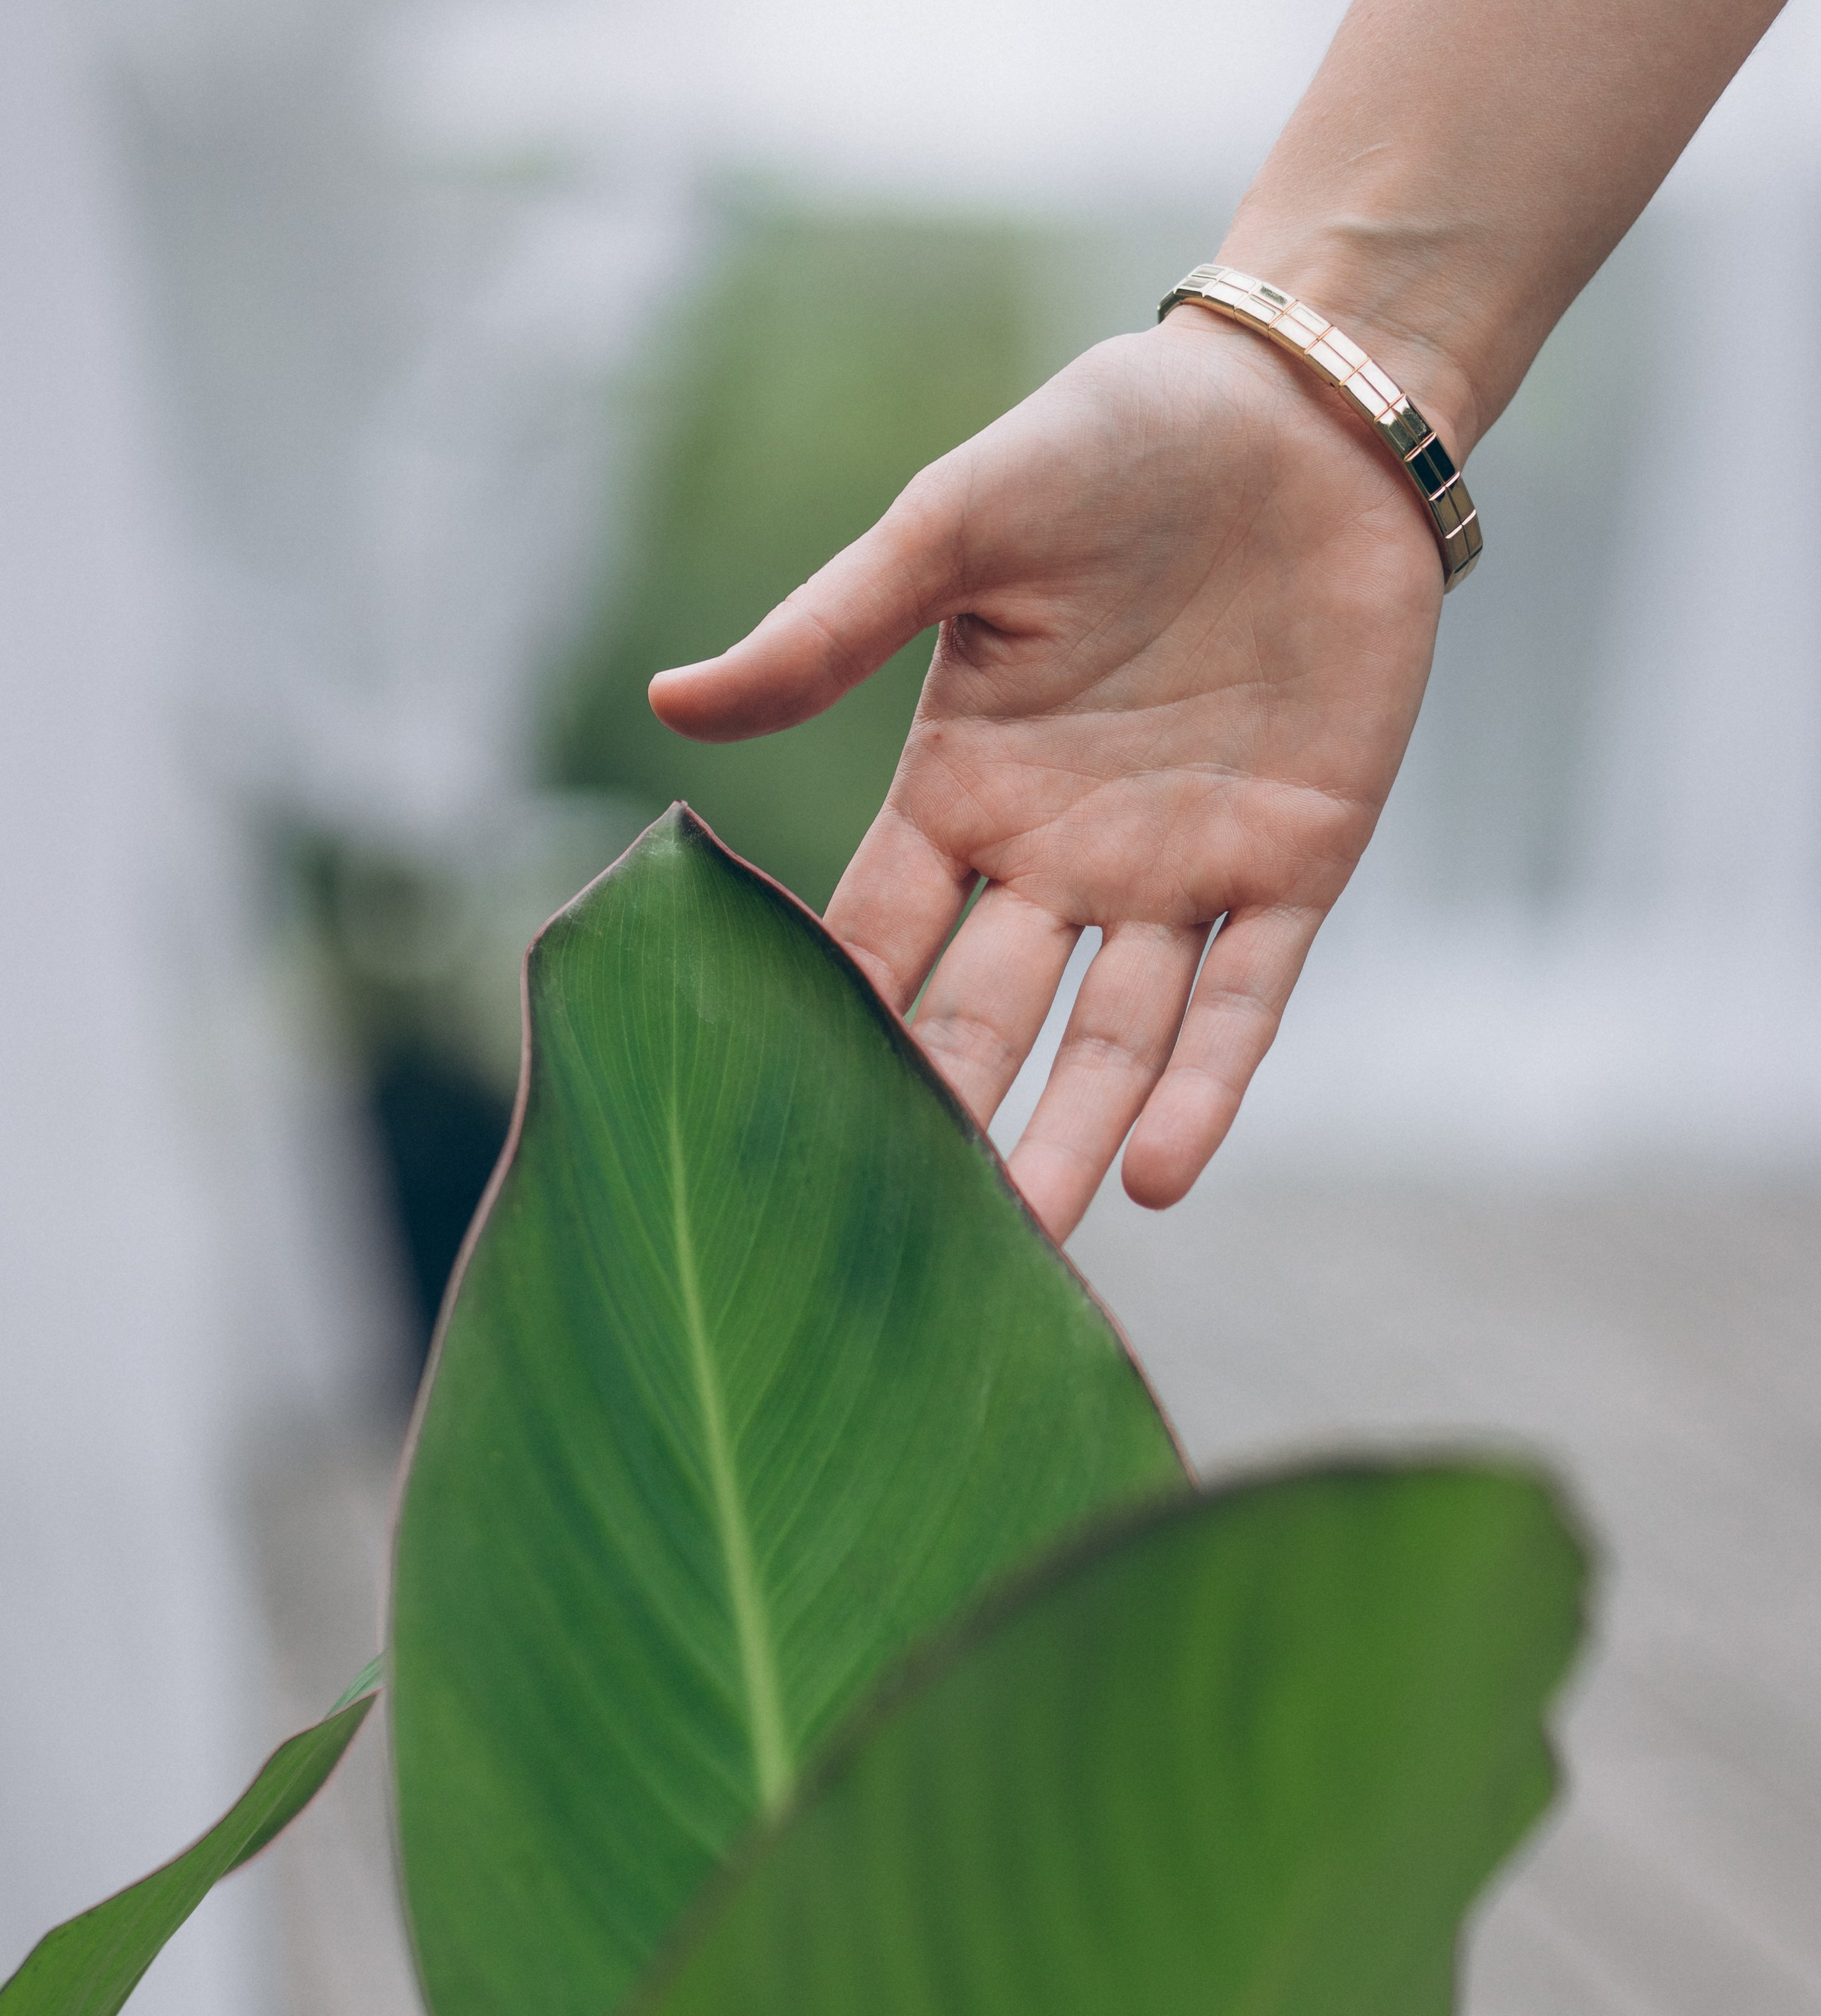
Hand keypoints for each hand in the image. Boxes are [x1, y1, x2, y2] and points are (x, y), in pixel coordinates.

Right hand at [649, 308, 1443, 1238]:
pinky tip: (1161, 1177)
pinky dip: (1207, 1087)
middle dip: (946, 1125)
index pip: (881, 938)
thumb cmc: (1117, 442)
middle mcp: (1059, 859)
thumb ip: (833, 628)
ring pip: (1113, 1043)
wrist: (1305, 412)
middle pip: (987, 1021)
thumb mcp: (957, 525)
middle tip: (895, 1243)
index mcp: (964, 790)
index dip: (838, 1025)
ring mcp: (1177, 874)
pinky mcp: (1295, 868)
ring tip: (1028, 1251)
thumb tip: (674, 706)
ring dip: (1071, 1142)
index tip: (778, 1133)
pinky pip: (1245, 1002)